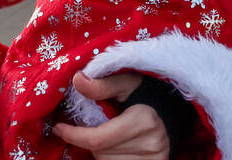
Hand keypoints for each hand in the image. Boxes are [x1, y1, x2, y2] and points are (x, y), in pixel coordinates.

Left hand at [52, 72, 169, 158]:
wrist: (173, 111)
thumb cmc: (145, 93)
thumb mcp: (125, 82)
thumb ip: (102, 84)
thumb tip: (77, 80)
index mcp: (142, 121)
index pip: (98, 139)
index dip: (73, 135)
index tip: (58, 128)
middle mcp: (150, 144)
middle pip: (101, 154)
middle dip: (89, 141)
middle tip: (92, 126)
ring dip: (101, 152)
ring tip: (109, 134)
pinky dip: (111, 158)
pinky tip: (115, 146)